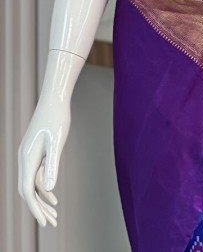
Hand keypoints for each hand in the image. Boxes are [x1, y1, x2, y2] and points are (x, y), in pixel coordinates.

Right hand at [18, 90, 69, 227]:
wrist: (54, 99)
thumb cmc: (57, 119)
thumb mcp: (57, 142)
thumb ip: (52, 165)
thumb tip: (48, 188)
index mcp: (27, 158)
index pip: (27, 190)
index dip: (35, 208)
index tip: (45, 223)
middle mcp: (24, 159)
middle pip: (28, 191)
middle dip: (39, 209)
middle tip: (53, 224)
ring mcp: (28, 156)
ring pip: (32, 184)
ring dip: (43, 200)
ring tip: (55, 214)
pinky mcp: (35, 152)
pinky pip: (36, 176)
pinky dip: (44, 188)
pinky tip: (53, 196)